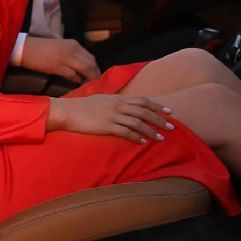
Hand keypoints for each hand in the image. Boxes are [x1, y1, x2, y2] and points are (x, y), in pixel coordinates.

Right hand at [21, 36, 100, 83]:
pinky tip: (79, 83)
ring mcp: (65, 58)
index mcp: (73, 44)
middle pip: (90, 63)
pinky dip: (77, 80)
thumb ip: (73, 54)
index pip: (90, 57)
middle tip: (97, 83)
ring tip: (91, 85)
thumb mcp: (62, 46)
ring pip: (84, 69)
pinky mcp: (57, 66)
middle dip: (95, 74)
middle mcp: (72, 50)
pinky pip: (72, 75)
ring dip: (89, 78)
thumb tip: (83, 66)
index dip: (96, 67)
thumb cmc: (43, 48)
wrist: (27, 49)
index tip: (97, 75)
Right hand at [47, 95, 174, 143]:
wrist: (68, 111)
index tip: (168, 111)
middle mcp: (118, 105)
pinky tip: (144, 142)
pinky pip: (125, 132)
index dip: (157, 106)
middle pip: (144, 111)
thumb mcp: (102, 99)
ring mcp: (113, 115)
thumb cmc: (83, 106)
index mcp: (118, 98)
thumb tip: (126, 106)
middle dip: (159, 119)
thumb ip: (115, 102)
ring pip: (138, 122)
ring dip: (151, 130)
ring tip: (161, 138)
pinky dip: (136, 137)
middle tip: (172, 126)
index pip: (142, 101)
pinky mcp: (107, 126)